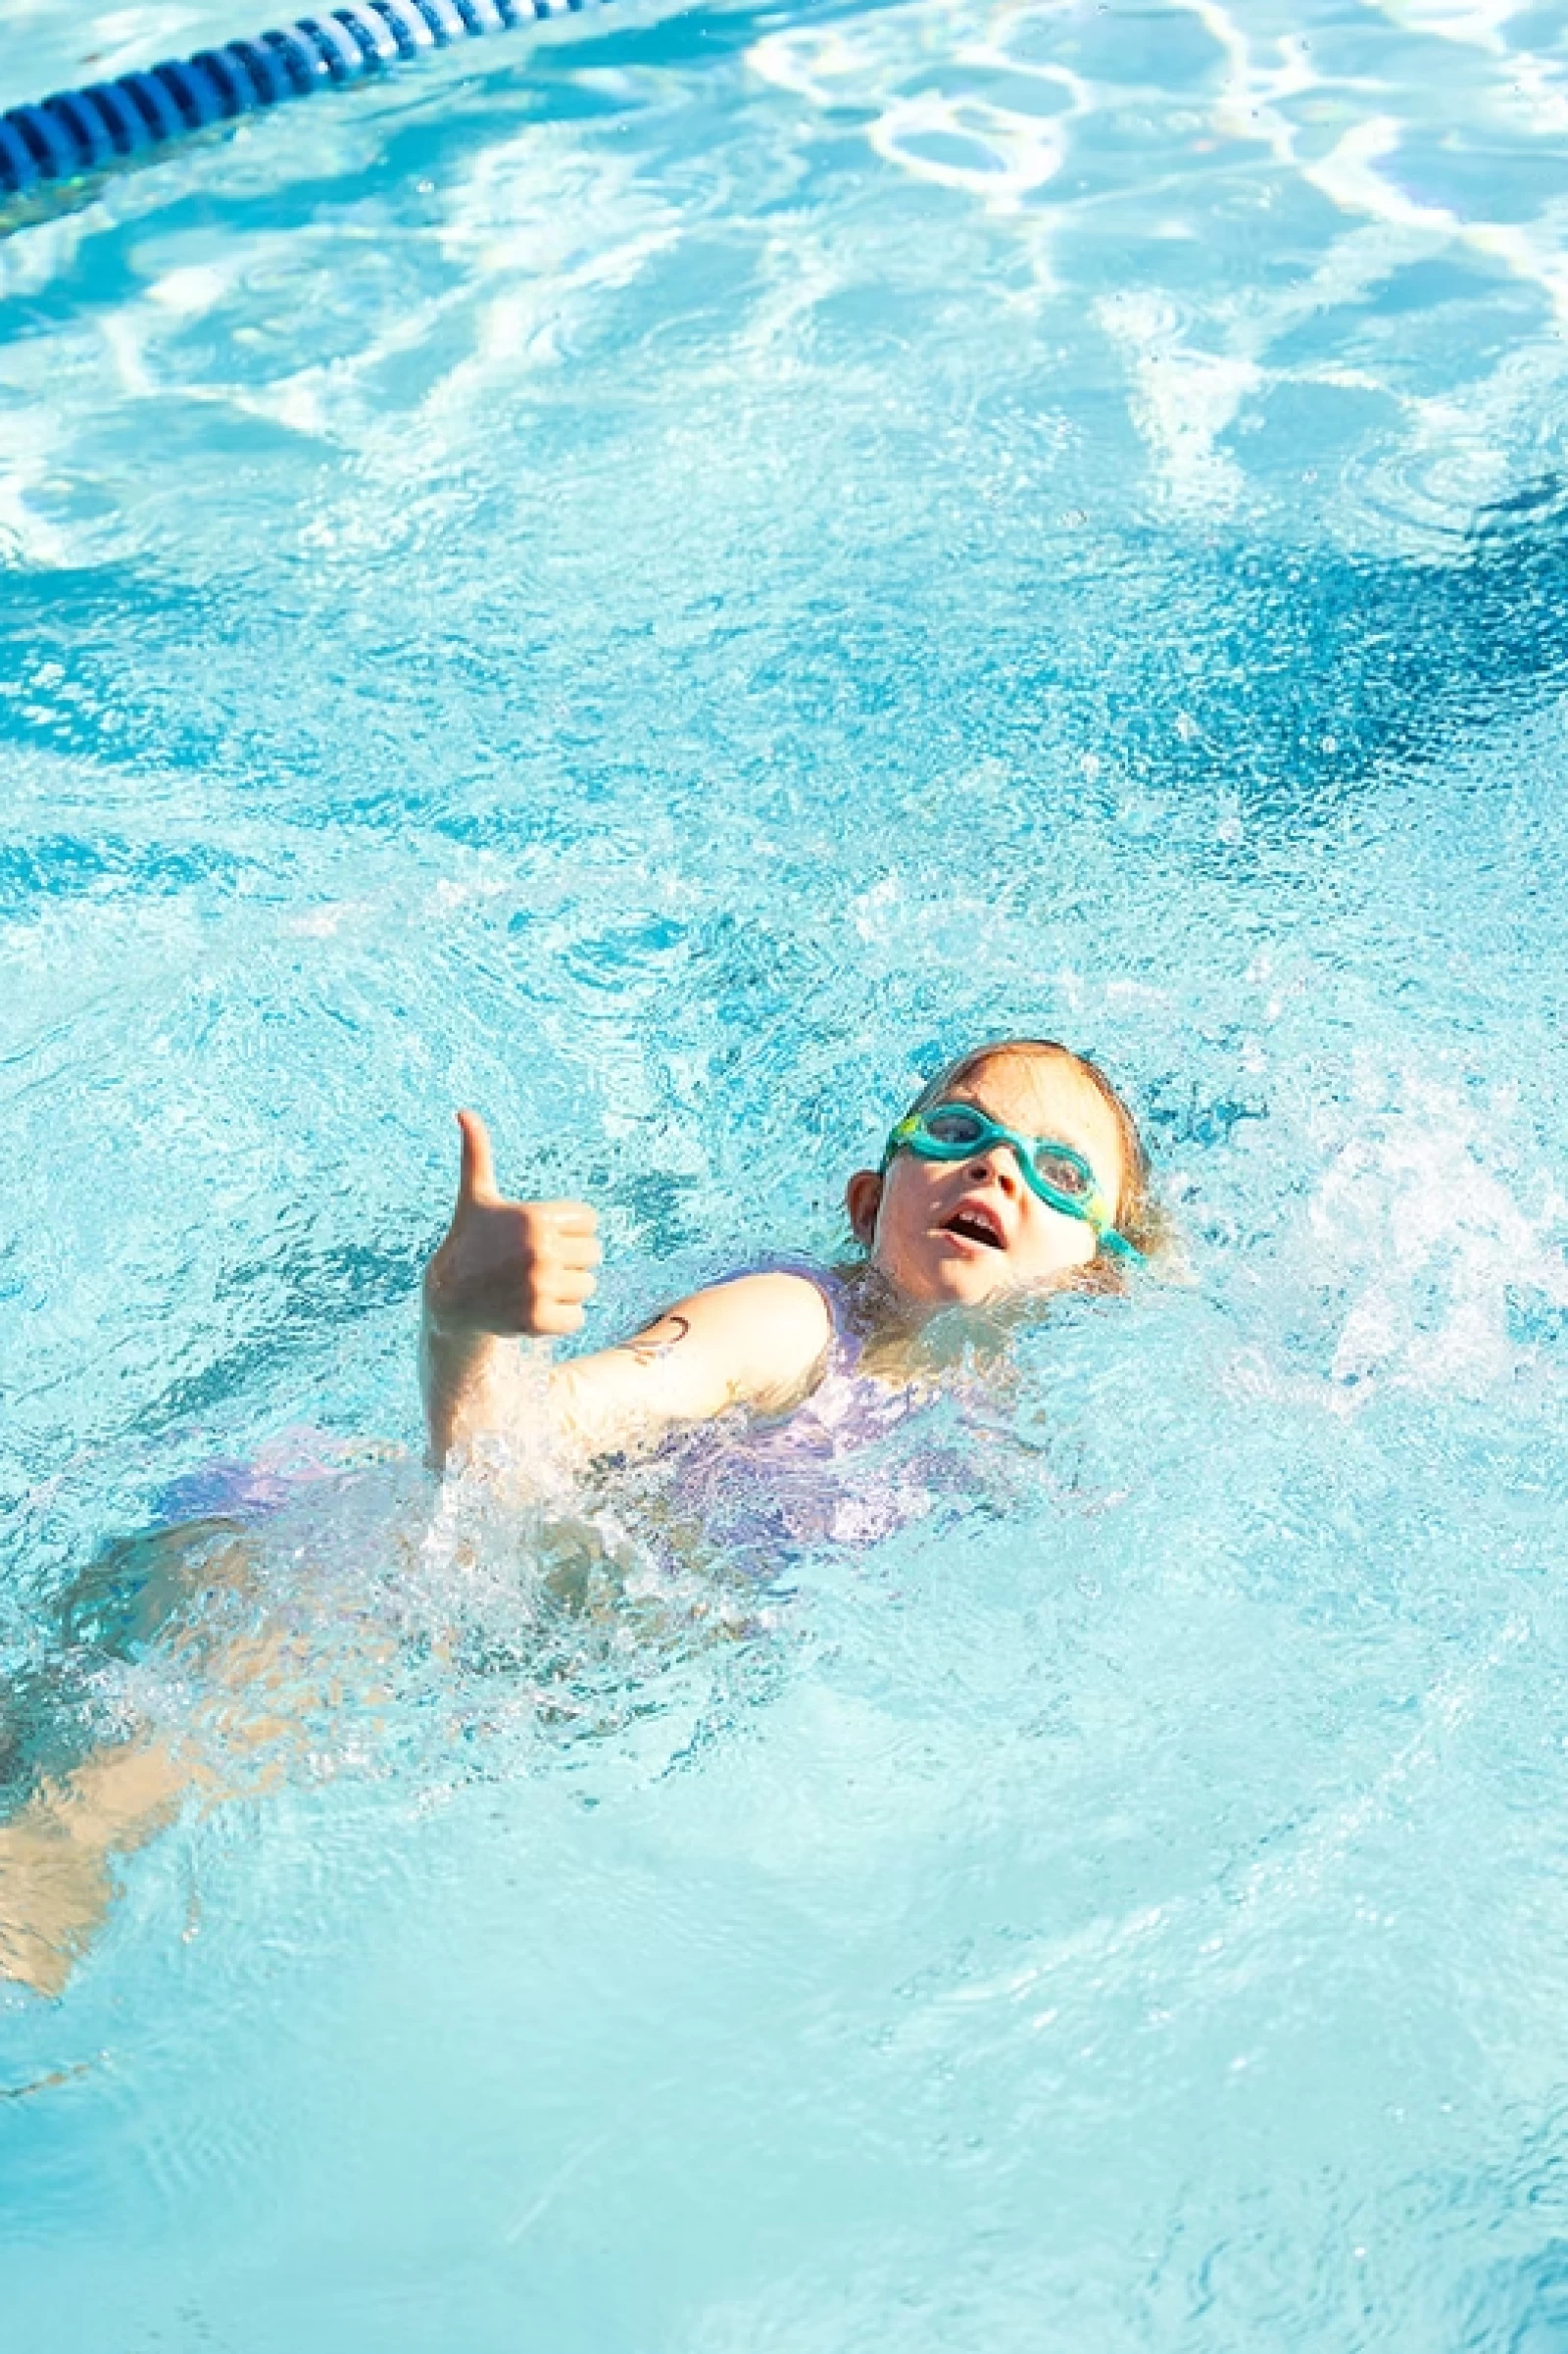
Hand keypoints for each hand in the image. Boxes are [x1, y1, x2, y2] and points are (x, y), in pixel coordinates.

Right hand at [424, 1110, 600, 1340]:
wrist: (449, 1299)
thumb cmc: (470, 1240)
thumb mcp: (476, 1197)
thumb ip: (478, 1154)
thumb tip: (463, 1112)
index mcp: (535, 1217)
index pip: (591, 1222)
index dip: (568, 1230)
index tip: (537, 1237)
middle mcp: (539, 1251)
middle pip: (594, 1255)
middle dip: (569, 1260)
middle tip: (535, 1264)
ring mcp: (538, 1287)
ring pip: (588, 1287)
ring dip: (566, 1290)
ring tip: (532, 1285)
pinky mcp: (537, 1321)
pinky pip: (578, 1318)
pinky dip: (561, 1318)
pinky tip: (532, 1309)